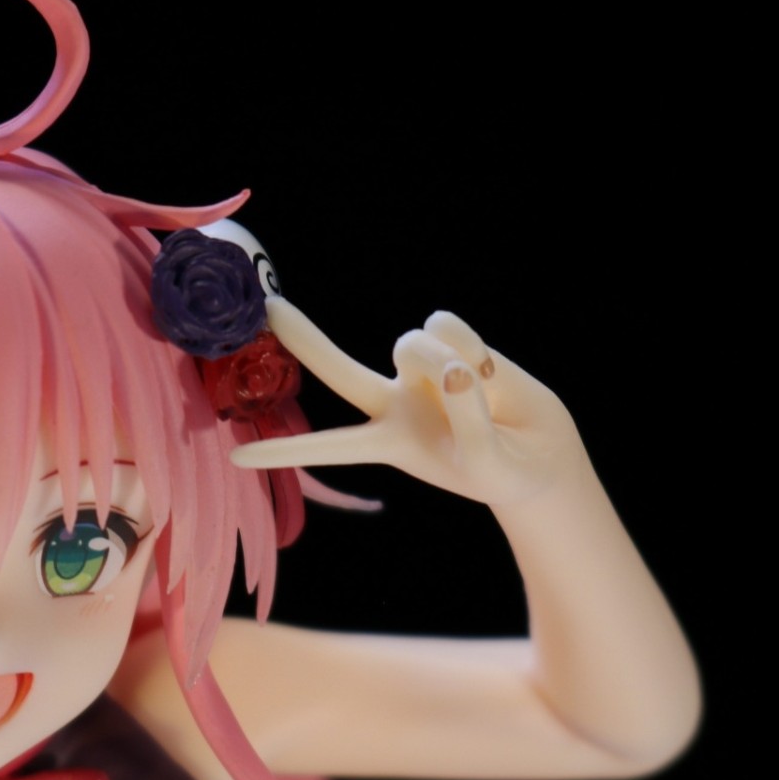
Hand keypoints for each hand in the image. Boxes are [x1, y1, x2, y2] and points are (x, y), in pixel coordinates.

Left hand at [229, 300, 588, 506]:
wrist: (543, 453)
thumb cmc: (505, 472)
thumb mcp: (485, 463)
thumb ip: (465, 419)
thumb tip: (450, 368)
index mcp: (390, 441)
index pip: (327, 447)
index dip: (283, 452)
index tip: (235, 455)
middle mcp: (395, 400)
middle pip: (336, 368)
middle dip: (303, 338)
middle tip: (267, 307)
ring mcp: (422, 369)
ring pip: (410, 343)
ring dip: (439, 359)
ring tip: (474, 387)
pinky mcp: (453, 343)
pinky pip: (447, 326)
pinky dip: (469, 344)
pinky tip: (486, 369)